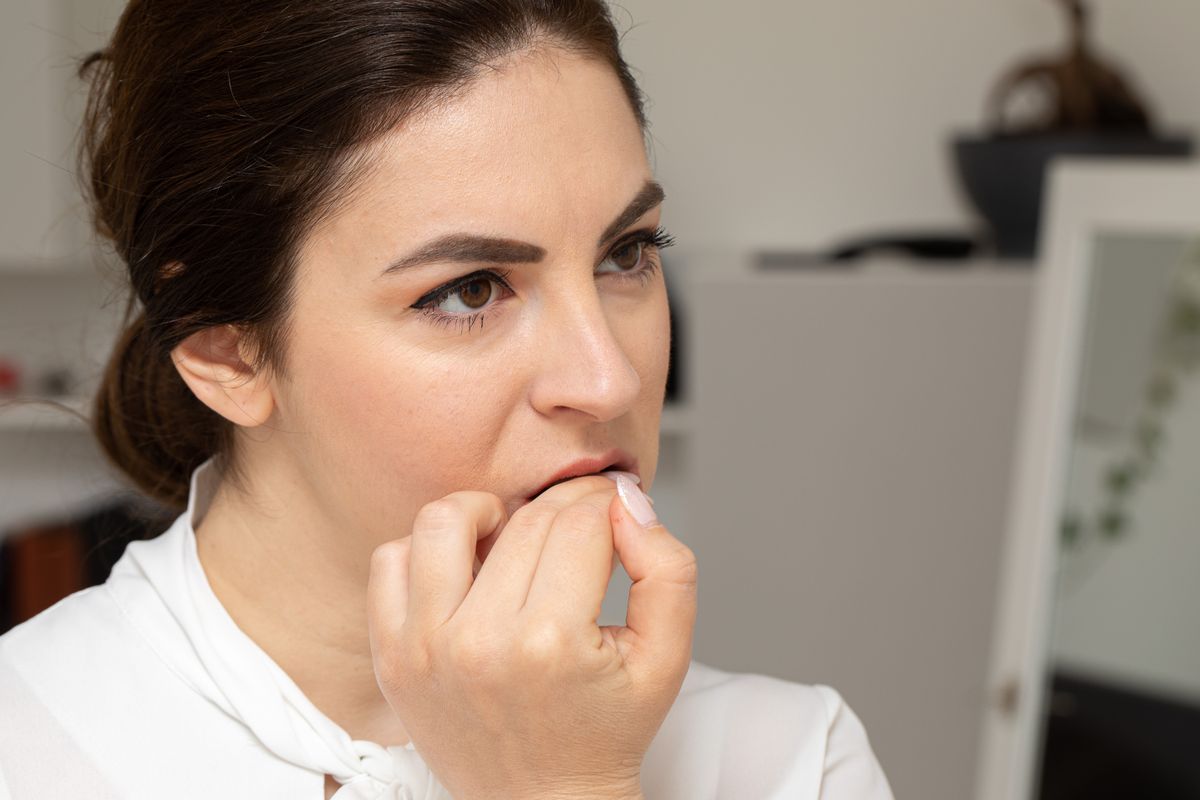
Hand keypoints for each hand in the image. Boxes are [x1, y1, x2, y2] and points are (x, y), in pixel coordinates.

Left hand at [366, 473, 697, 799]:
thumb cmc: (605, 731)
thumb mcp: (668, 657)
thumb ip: (668, 570)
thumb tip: (627, 501)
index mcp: (551, 642)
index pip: (581, 522)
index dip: (607, 500)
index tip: (615, 507)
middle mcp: (480, 642)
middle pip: (525, 519)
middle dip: (564, 502)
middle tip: (582, 520)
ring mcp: (426, 648)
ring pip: (445, 522)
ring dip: (487, 511)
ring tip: (513, 534)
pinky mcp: (392, 655)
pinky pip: (391, 561)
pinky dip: (428, 550)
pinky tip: (467, 570)